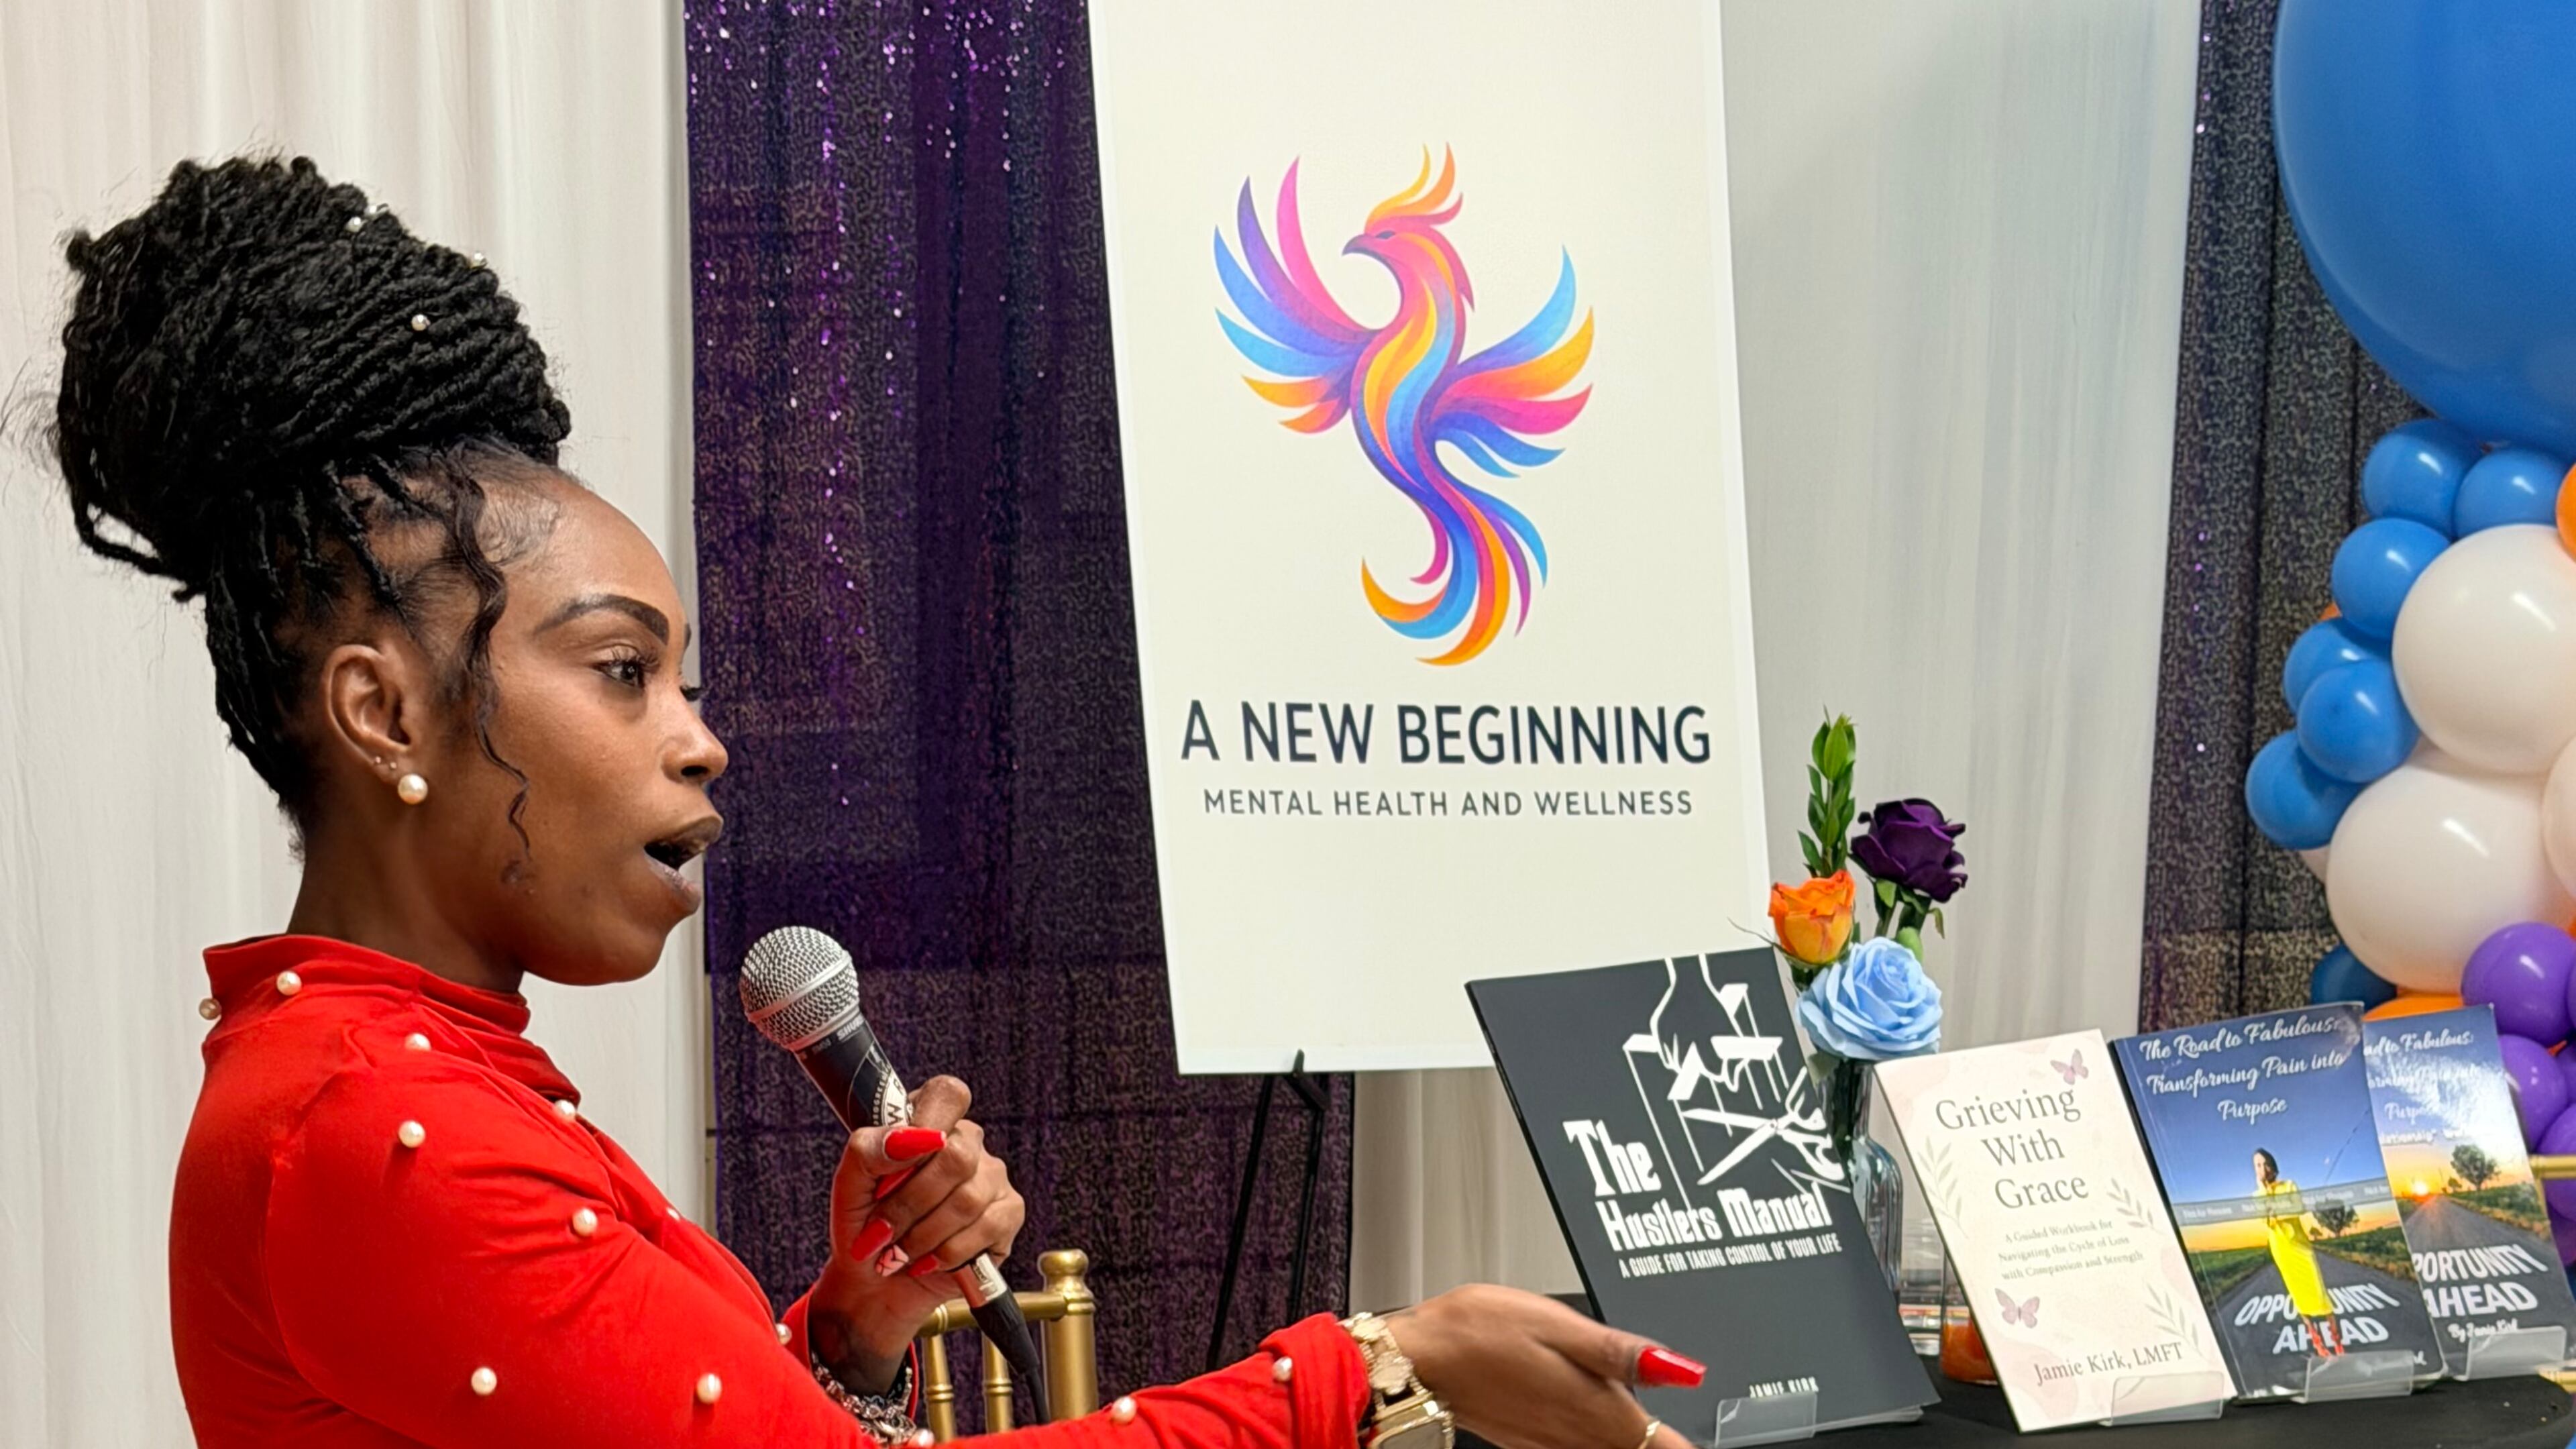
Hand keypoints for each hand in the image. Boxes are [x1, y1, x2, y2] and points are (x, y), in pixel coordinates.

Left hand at [807, 1076, 1025, 1393]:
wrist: (875, 1285)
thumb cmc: (863, 1227)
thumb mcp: (848, 1187)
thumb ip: (869, 1150)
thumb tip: (912, 1137)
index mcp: (928, 1123)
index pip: (947, 1095)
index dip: (927, 1123)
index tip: (896, 1162)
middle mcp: (966, 1144)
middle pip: (956, 1156)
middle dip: (909, 1204)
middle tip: (881, 1231)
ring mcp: (992, 1177)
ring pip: (968, 1199)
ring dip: (922, 1236)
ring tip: (898, 1253)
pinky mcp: (1008, 1214)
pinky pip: (987, 1227)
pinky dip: (948, 1252)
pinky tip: (928, 1261)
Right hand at [1385, 1285, 1702, 1448]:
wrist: (1420, 1358)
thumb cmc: (1479, 1332)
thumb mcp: (1559, 1324)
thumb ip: (1623, 1351)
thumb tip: (1684, 1369)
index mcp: (1595, 1406)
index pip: (1664, 1445)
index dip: (1688, 1446)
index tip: (1708, 1443)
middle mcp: (1578, 1435)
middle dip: (1667, 1446)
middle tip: (1693, 1438)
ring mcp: (1553, 1442)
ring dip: (1638, 1446)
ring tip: (1662, 1436)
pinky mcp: (1532, 1439)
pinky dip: (1604, 1445)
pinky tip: (1609, 1432)